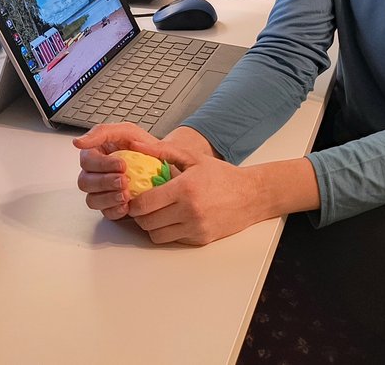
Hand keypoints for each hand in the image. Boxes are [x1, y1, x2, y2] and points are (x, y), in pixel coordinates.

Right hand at [73, 122, 160, 219]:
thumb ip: (101, 132)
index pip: (87, 161)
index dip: (102, 165)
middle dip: (105, 182)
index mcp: (94, 154)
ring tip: (126, 195)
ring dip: (108, 198)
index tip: (122, 165)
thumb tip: (77, 143)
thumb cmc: (143, 146)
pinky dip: (115, 211)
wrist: (164, 164)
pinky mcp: (111, 206)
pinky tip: (126, 206)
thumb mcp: (126, 131)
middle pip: (85, 182)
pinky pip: (106, 213)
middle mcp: (94, 174)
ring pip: (92, 200)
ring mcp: (101, 191)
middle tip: (124, 180)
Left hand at [126, 147, 267, 245]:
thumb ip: (162, 151)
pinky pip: (173, 240)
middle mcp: (189, 211)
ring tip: (158, 213)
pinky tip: (174, 219)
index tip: (133, 198)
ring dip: (152, 226)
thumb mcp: (193, 157)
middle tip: (143, 206)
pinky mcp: (201, 239)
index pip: (144, 204)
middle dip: (140, 215)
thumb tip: (137, 145)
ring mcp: (195, 227)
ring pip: (157, 235)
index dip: (133, 203)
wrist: (251, 195)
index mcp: (184, 188)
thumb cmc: (222, 175)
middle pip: (147, 222)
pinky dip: (169, 232)